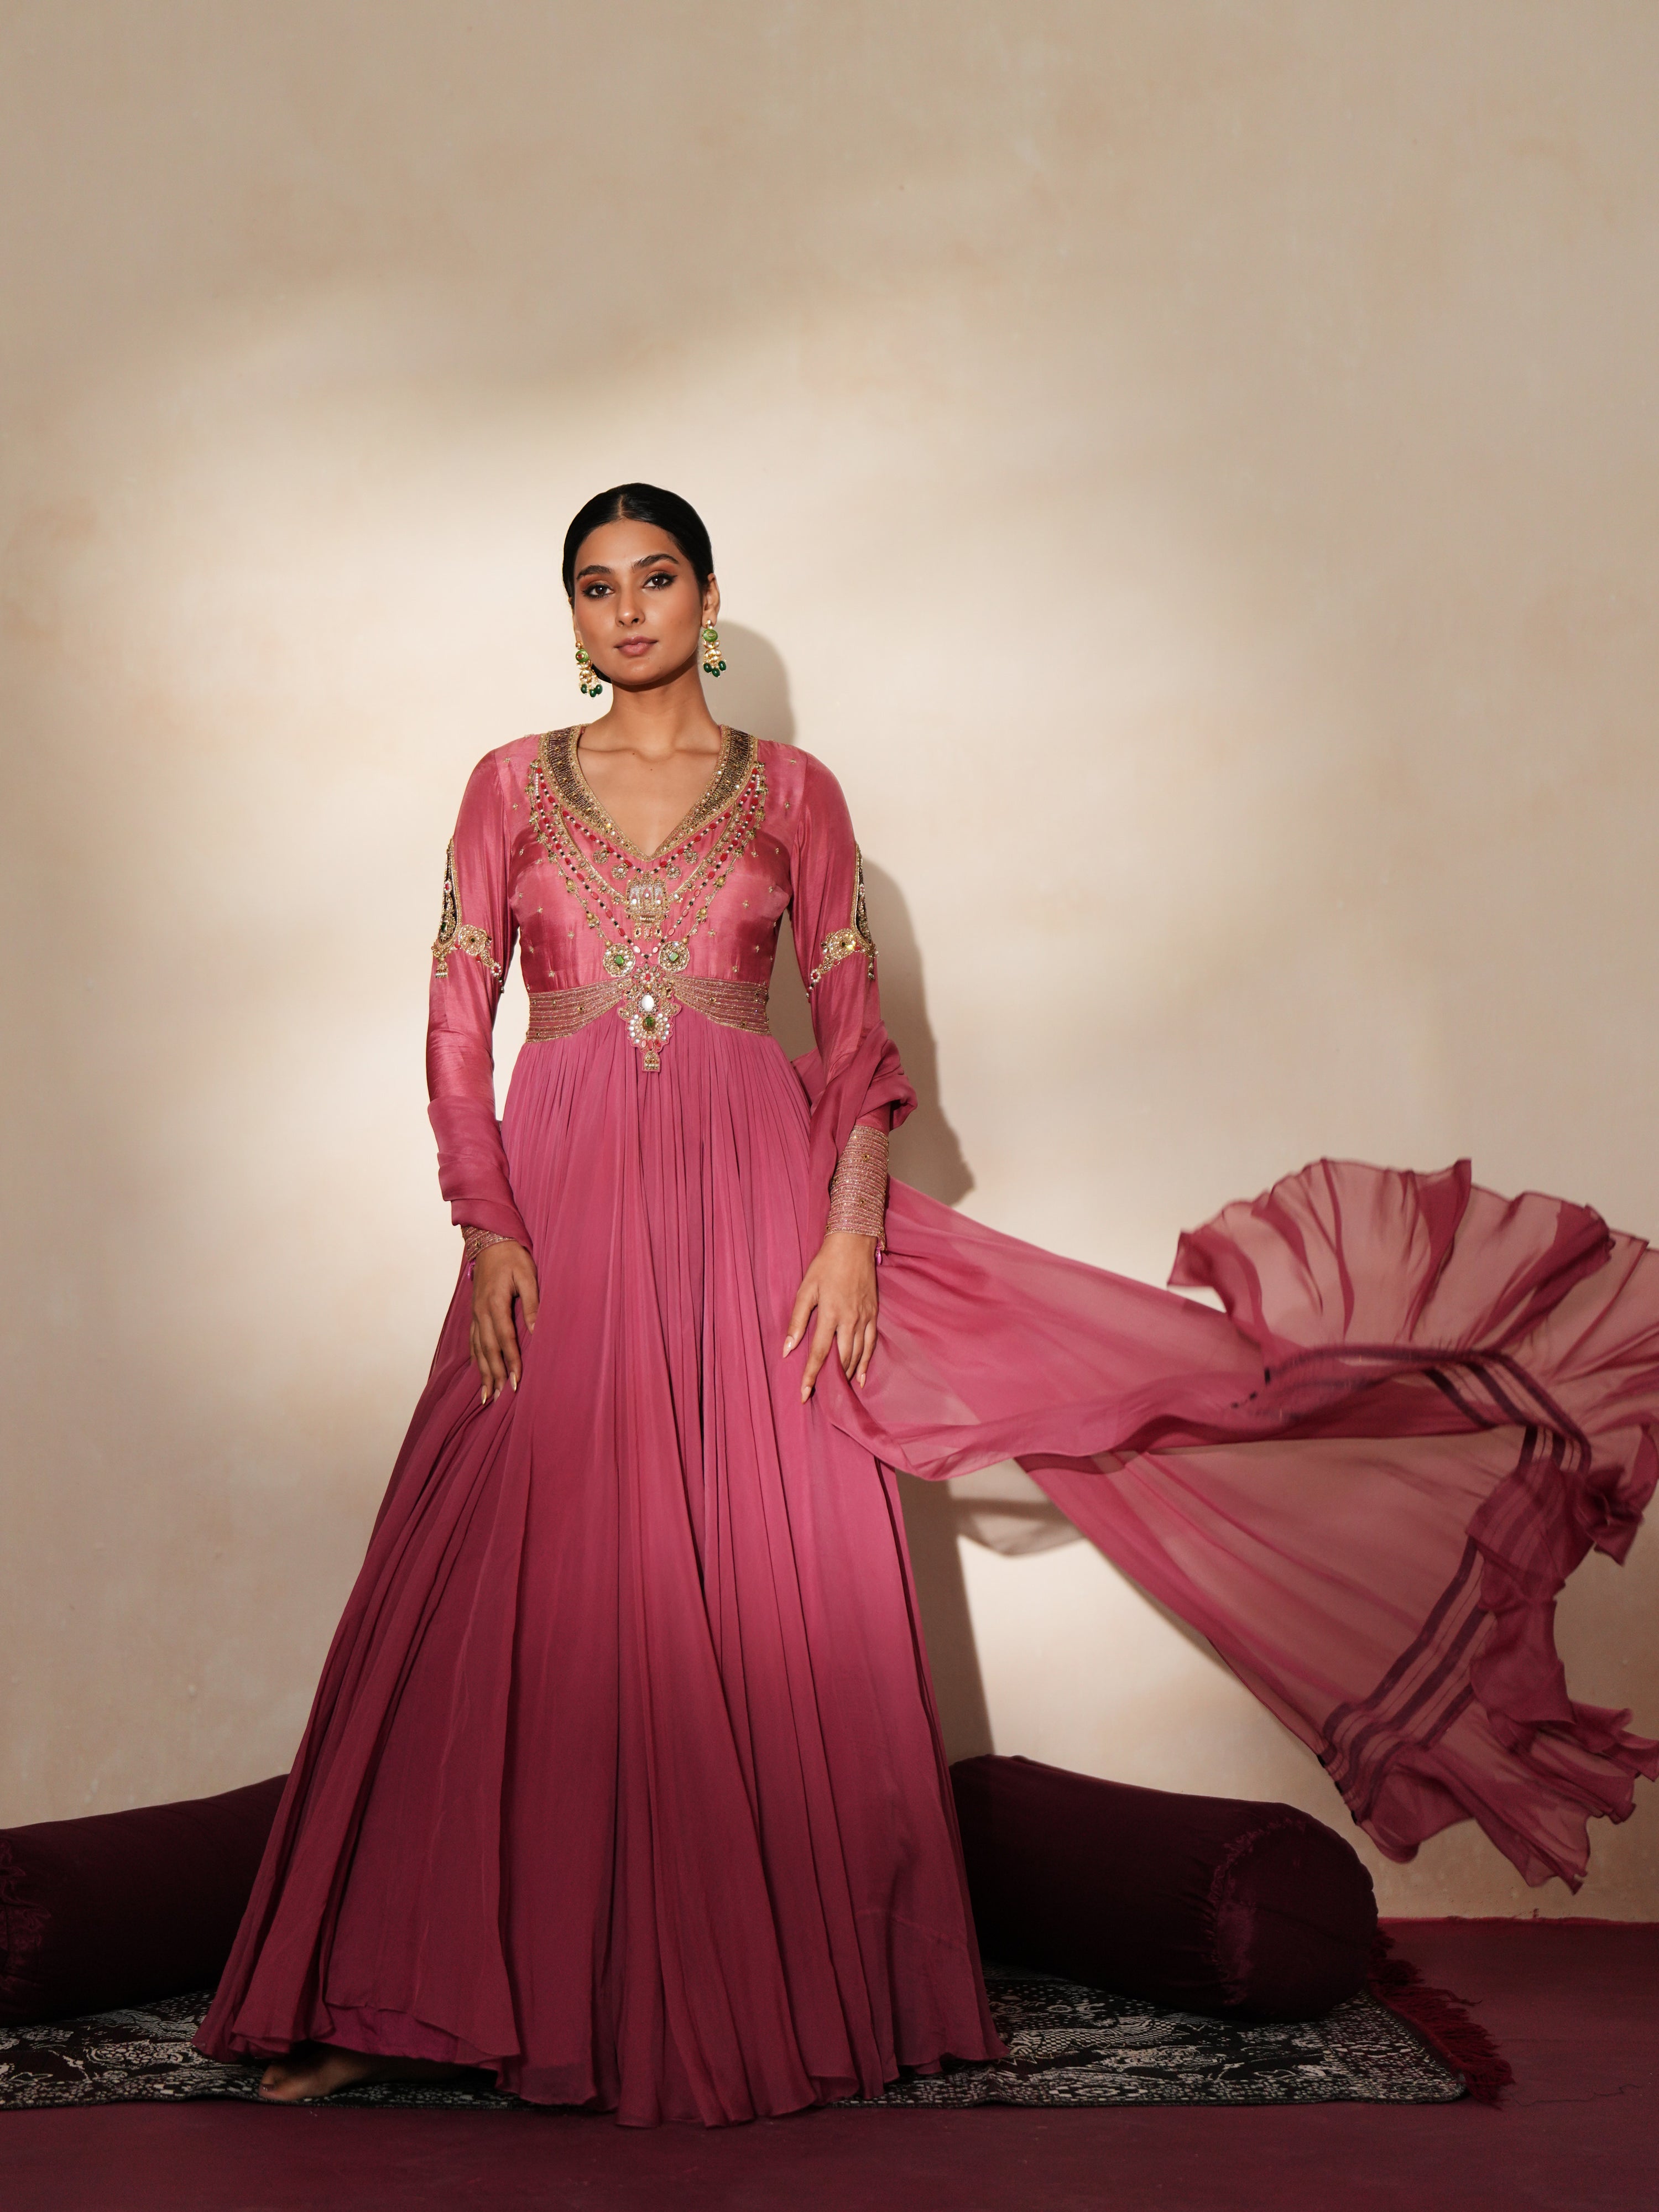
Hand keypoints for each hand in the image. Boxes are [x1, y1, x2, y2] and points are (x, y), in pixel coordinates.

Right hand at [470, 1241, 538, 1404]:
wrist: (489, 1241)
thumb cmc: (511, 1256)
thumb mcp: (527, 1275)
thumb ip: (531, 1303)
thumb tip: (536, 1330)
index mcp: (495, 1303)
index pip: (505, 1338)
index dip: (511, 1361)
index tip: (517, 1380)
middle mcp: (481, 1312)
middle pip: (488, 1349)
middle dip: (494, 1374)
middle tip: (499, 1397)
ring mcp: (475, 1313)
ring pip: (477, 1348)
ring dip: (483, 1372)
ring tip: (487, 1394)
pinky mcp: (474, 1312)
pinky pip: (472, 1340)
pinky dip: (475, 1357)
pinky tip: (478, 1370)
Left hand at [783, 1231, 878, 1400]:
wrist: (854, 1245)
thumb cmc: (825, 1265)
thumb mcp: (806, 1289)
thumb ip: (797, 1320)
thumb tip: (787, 1348)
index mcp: (831, 1314)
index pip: (819, 1353)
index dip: (811, 1375)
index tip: (804, 1394)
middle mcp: (850, 1320)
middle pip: (842, 1358)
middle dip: (831, 1380)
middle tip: (821, 1395)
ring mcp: (865, 1318)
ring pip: (858, 1354)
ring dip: (848, 1373)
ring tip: (838, 1389)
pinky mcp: (874, 1314)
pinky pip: (871, 1344)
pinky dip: (867, 1362)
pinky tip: (861, 1377)